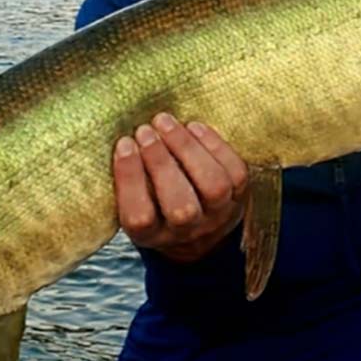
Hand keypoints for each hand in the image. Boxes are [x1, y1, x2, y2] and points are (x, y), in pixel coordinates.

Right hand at [114, 113, 248, 262]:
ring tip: (166, 123)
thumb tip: (120, 138)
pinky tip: (193, 126)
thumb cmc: (154, 207)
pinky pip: (234, 172)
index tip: (124, 144)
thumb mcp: (133, 205)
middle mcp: (188, 232)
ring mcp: (218, 216)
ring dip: (188, 149)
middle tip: (145, 130)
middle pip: (180, 206)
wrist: (200, 234)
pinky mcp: (240, 198)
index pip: (140, 217)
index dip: (131, 179)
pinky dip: (214, 145)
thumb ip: (126, 182)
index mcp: (152, 237)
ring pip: (212, 187)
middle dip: (160, 162)